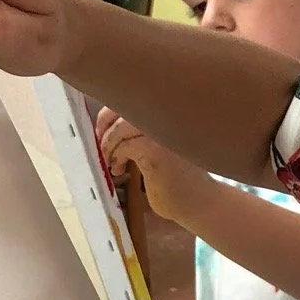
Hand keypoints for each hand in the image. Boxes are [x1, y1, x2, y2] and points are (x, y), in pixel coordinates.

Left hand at [96, 110, 216, 226]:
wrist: (198, 201)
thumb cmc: (177, 177)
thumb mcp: (157, 147)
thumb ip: (140, 132)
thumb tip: (106, 126)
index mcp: (168, 113)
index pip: (133, 98)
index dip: (111, 112)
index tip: (102, 131)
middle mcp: (167, 117)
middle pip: (124, 106)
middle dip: (105, 125)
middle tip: (101, 145)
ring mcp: (163, 132)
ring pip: (122, 126)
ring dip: (109, 144)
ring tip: (110, 160)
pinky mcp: (157, 151)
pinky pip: (125, 146)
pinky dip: (116, 156)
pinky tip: (118, 169)